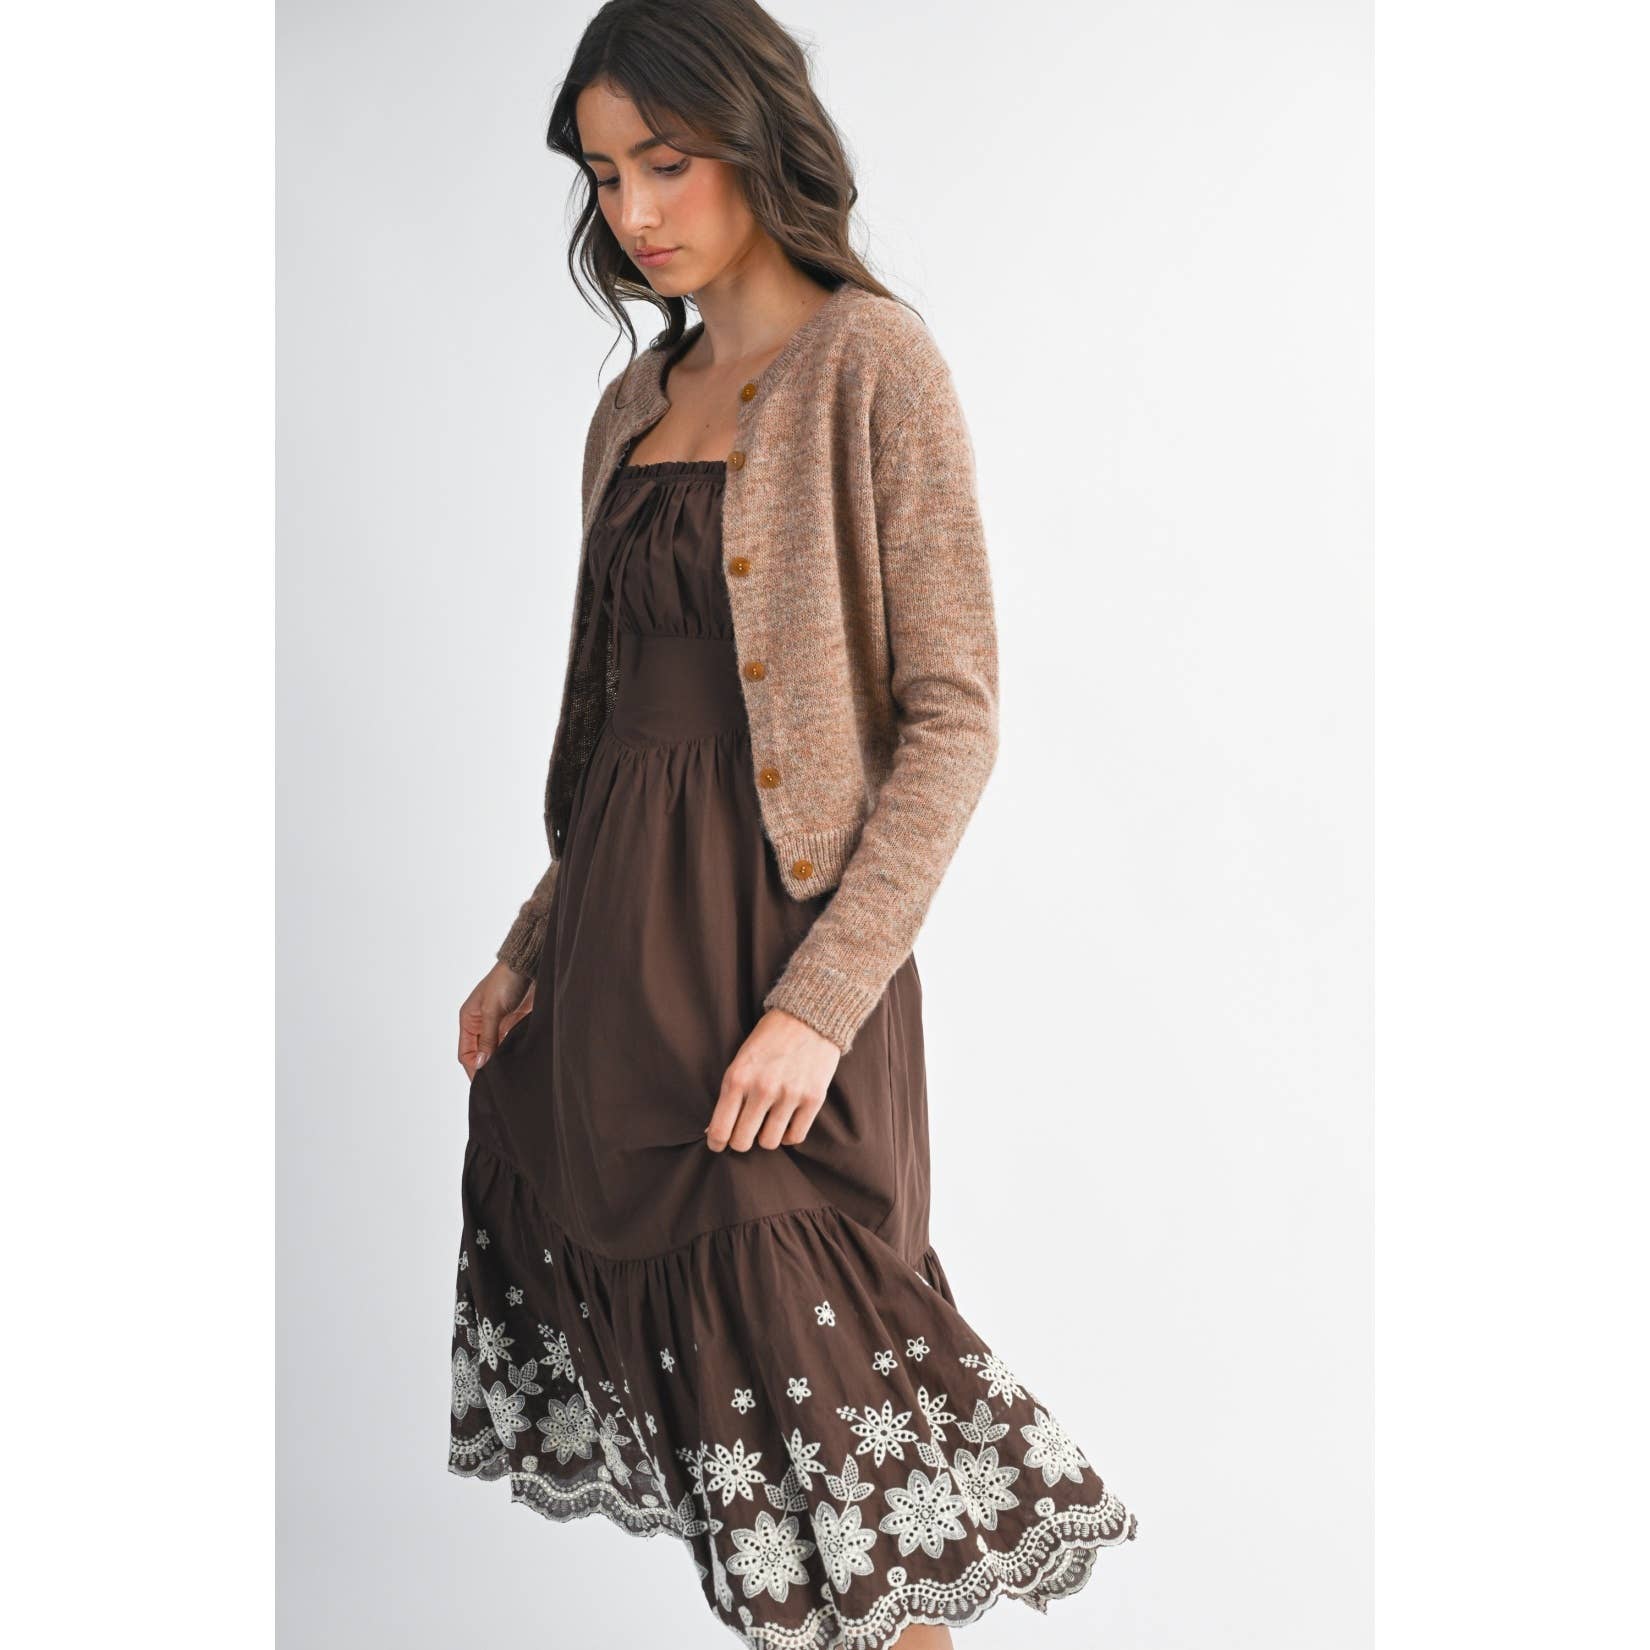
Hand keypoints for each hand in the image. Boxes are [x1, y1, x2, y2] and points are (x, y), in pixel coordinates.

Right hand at [458, 961, 533, 1080]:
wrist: (528, 966)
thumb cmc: (504, 981)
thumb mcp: (492, 1010)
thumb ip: (488, 1038)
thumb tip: (481, 1063)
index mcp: (469, 1021)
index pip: (466, 1053)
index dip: (473, 1067)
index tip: (484, 1081)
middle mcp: (482, 1026)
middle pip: (481, 1055)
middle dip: (487, 1068)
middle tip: (498, 1082)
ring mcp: (500, 1026)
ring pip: (497, 1052)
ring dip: (502, 1062)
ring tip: (509, 1074)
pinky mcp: (516, 1025)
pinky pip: (512, 1045)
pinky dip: (514, 1054)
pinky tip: (519, 1061)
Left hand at [704, 1008, 841, 1150]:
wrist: (809, 1016)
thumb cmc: (769, 1038)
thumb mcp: (741, 1060)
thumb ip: (730, 1093)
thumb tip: (715, 1130)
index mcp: (737, 1078)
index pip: (720, 1129)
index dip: (717, 1143)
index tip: (719, 1144)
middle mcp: (762, 1089)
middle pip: (743, 1142)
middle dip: (741, 1141)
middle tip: (745, 1132)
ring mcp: (789, 1095)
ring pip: (769, 1142)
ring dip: (766, 1137)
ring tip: (768, 1123)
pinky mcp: (813, 1099)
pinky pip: (796, 1137)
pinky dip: (789, 1135)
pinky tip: (786, 1122)